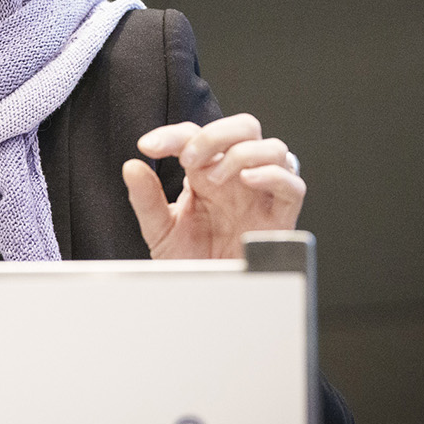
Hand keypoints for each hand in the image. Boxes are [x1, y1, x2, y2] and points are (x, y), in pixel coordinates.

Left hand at [121, 113, 304, 258]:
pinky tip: (247, 180)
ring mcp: (261, 193)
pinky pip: (293, 186)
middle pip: (244, 127)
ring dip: (241, 154)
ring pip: (273, 148)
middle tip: (188, 158)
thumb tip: (131, 166)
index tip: (147, 146)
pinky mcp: (280, 216)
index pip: (196, 135)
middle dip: (216, 134)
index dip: (172, 134)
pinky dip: (273, 176)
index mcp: (206, 172)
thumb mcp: (160, 229)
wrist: (207, 296)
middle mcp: (237, 176)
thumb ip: (146, 198)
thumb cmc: (189, 260)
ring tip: (214, 179)